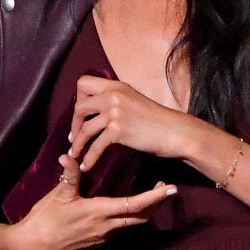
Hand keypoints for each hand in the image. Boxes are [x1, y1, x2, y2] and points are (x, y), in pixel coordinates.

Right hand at [10, 154, 176, 249]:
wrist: (32, 247)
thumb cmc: (44, 219)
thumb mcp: (57, 195)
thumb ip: (69, 175)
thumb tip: (69, 155)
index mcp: (99, 212)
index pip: (135, 205)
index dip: (155, 197)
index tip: (171, 188)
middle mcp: (106, 228)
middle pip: (141, 217)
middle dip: (155, 203)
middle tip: (164, 188)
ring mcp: (102, 237)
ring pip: (131, 224)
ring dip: (142, 210)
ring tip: (148, 193)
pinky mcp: (96, 242)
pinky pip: (119, 228)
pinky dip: (127, 216)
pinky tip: (123, 206)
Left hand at [68, 76, 185, 172]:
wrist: (175, 132)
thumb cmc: (158, 121)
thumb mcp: (134, 101)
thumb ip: (117, 101)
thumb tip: (99, 111)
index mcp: (116, 86)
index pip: (84, 83)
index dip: (79, 98)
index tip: (83, 115)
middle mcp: (113, 95)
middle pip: (79, 106)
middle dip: (74, 124)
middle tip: (74, 137)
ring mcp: (115, 112)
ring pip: (85, 129)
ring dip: (78, 144)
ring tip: (75, 154)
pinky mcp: (118, 130)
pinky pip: (96, 146)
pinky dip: (89, 158)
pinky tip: (87, 166)